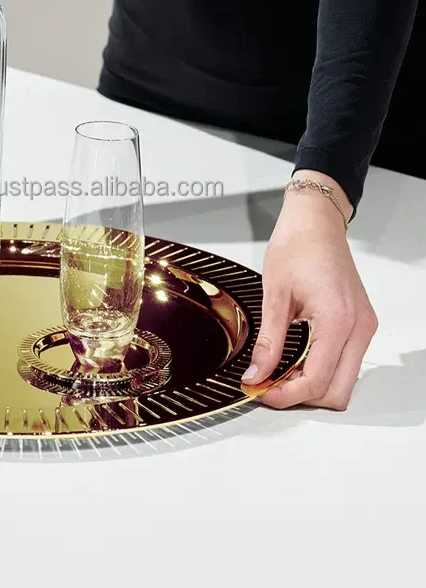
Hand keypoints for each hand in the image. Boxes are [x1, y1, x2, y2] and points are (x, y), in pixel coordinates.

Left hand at [241, 170, 377, 409]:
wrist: (315, 223)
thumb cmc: (296, 248)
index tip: (259, 391)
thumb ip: (268, 342)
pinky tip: (294, 361)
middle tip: (266, 387)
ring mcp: (364, 327)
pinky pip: (346, 363)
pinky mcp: (361, 324)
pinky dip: (322, 370)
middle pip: (337, 392)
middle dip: (301, 397)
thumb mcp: (274, 296)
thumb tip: (256, 374)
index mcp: (337, 320)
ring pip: (344, 381)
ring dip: (312, 385)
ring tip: (277, 374)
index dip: (285, 395)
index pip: (316, 381)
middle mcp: (359, 328)